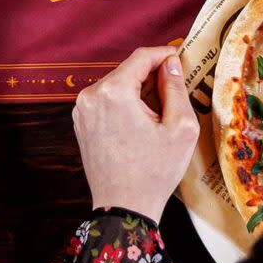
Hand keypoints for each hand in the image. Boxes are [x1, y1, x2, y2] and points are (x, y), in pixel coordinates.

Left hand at [72, 45, 199, 219]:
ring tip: (160, 112)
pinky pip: (107, 101)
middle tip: (176, 89)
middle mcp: (91, 96)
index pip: (142, 57)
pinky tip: (141, 123)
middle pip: (128, 70)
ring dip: (138, 91)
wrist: (124, 208)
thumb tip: (171, 63)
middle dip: (152, 76)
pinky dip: (125, 103)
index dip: (164, 54)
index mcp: (114, 92)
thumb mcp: (180, 127)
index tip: (181, 59)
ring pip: (117, 85)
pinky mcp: (81, 123)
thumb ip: (176, 88)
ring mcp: (82, 110)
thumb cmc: (154, 171)